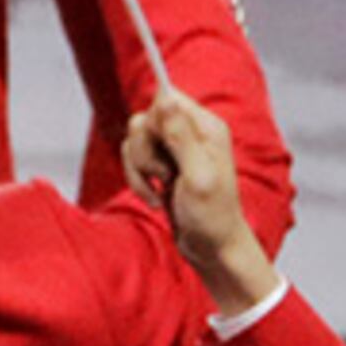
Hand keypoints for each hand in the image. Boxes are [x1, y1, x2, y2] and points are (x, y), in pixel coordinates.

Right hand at [119, 90, 279, 316]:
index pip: (167, 98)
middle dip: (144, 152)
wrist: (211, 248)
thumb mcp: (197, 174)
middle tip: (164, 177)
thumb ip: (181, 135)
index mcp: (206, 127)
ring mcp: (175, 151)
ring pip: (135, 142)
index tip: (160, 146)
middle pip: (145, 121)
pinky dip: (137, 182)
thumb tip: (166, 97)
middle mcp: (191, 134)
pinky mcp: (162, 168)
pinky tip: (154, 199)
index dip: (155, 120)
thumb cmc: (212, 215)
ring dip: (138, 171)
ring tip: (159, 191)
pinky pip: (134, 162)